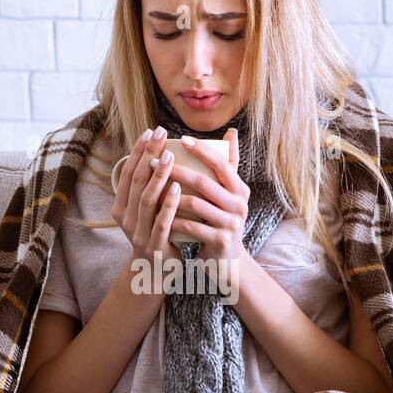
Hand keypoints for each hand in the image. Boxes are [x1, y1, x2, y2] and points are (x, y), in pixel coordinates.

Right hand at [110, 125, 183, 266]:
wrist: (156, 273)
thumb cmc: (156, 234)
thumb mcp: (146, 211)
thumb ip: (149, 188)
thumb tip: (162, 153)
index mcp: (120, 207)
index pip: (127, 173)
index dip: (137, 151)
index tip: (150, 131)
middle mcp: (125, 219)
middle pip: (136, 182)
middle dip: (147, 155)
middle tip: (160, 133)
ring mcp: (138, 233)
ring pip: (146, 200)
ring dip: (157, 176)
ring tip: (169, 156)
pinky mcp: (154, 246)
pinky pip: (161, 222)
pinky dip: (168, 204)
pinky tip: (176, 188)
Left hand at [168, 128, 249, 267]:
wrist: (227, 261)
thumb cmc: (221, 221)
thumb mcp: (229, 194)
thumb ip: (230, 165)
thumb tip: (231, 132)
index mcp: (240, 190)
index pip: (221, 164)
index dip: (202, 151)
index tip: (181, 139)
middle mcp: (240, 205)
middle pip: (205, 182)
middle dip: (177, 170)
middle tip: (155, 161)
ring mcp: (231, 224)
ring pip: (196, 204)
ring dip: (170, 194)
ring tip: (152, 186)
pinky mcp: (220, 241)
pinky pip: (191, 226)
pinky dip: (173, 218)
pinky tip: (158, 213)